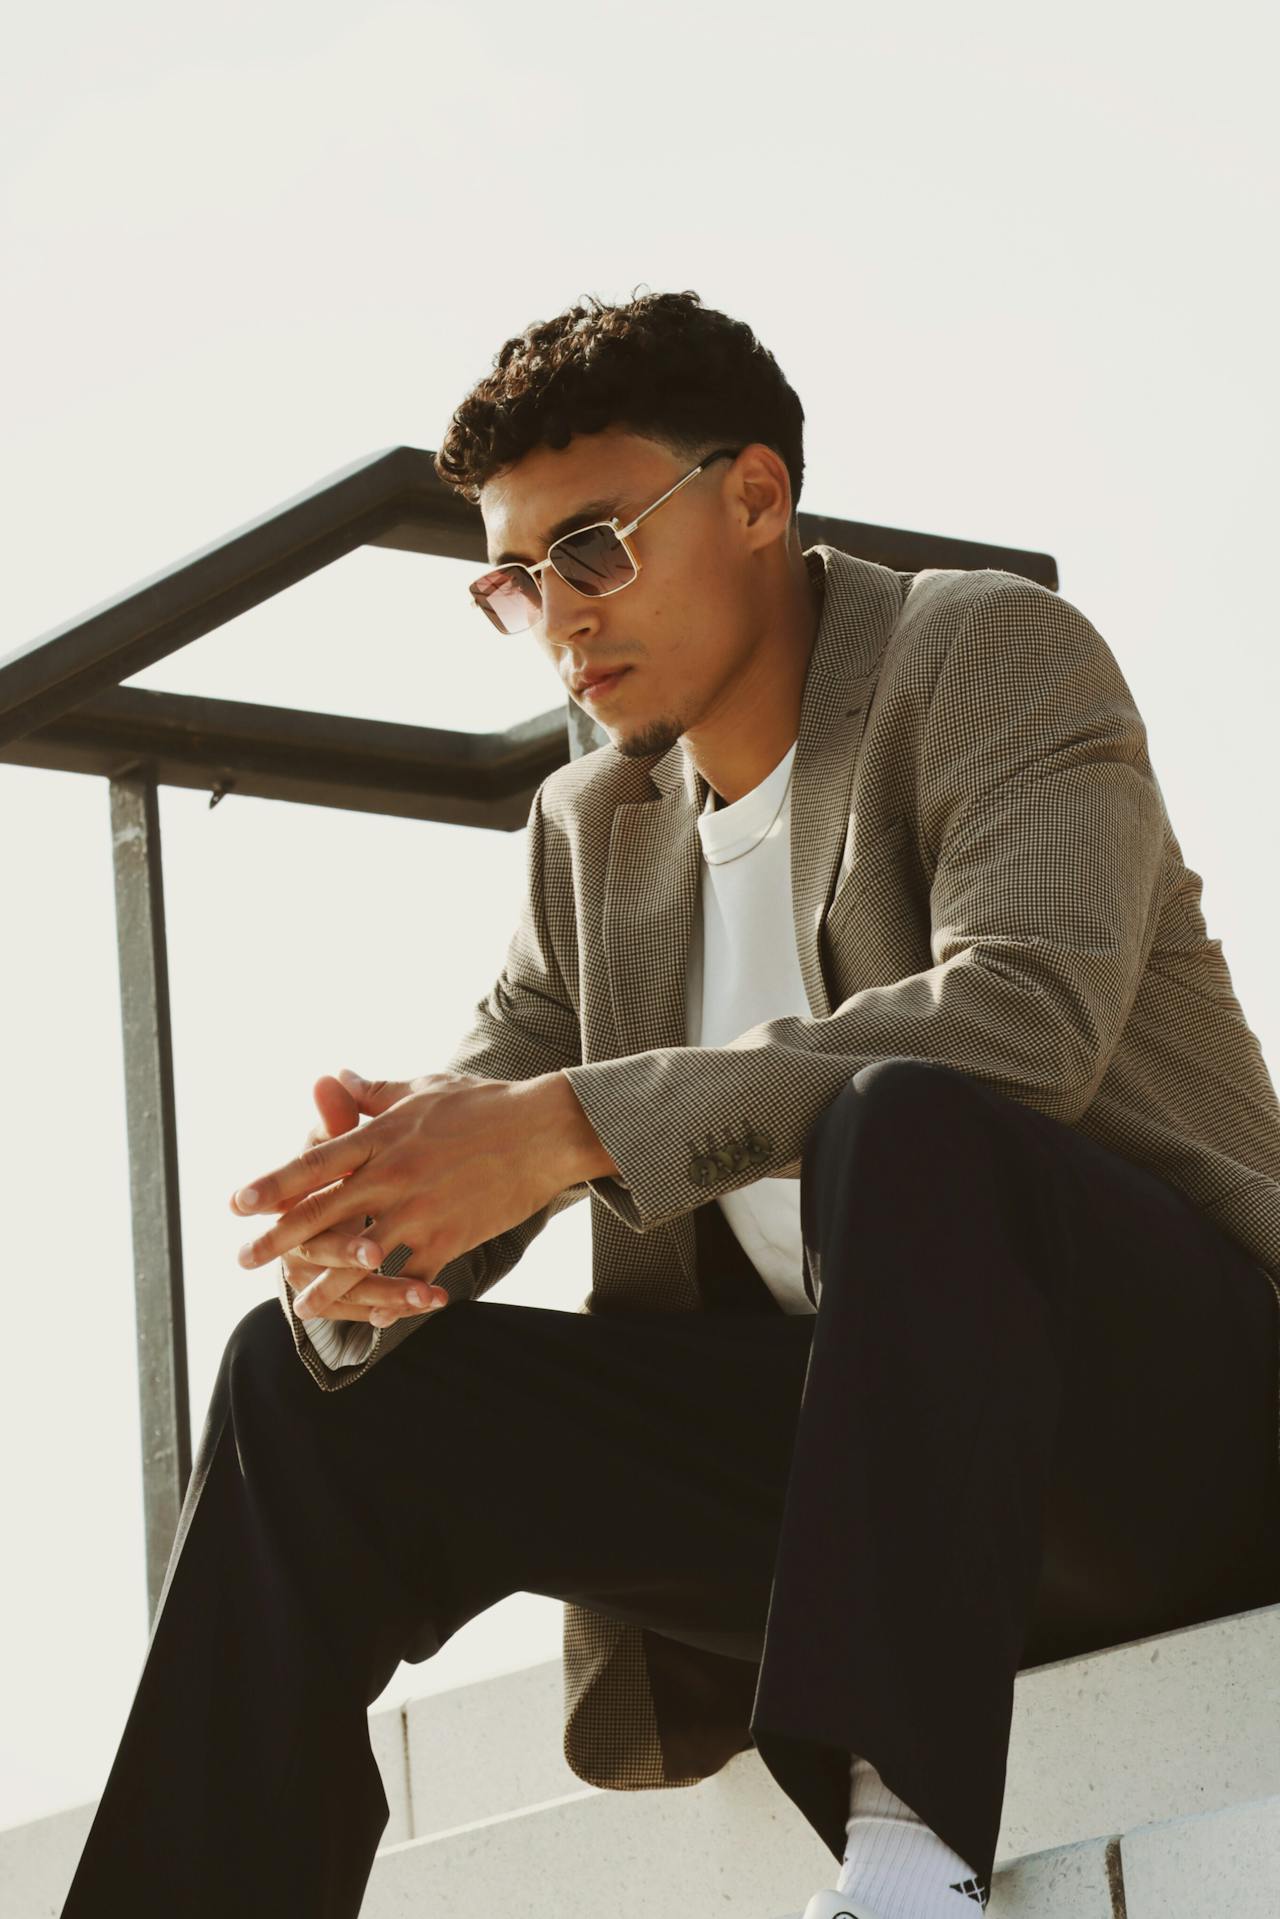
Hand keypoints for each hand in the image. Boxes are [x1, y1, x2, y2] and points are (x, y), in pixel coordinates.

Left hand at [232, 1067, 566, 1325]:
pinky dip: (391, 1302)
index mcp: (382, 1135)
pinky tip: (372, 1320)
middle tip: (243, 1259)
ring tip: (298, 1303)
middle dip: (277, 1240)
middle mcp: (393, 1174)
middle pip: (322, 1213)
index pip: (314, 1161)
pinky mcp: (451, 1238)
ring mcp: (421, 1210)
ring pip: (358, 1256)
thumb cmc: (483, 1103)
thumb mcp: (422, 1088)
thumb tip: (335, 1078)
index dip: (273, 1184)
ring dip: (324, 1284)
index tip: (238, 1203)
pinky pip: (411, 1279)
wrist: (543, 1130)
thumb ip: (372, 1093)